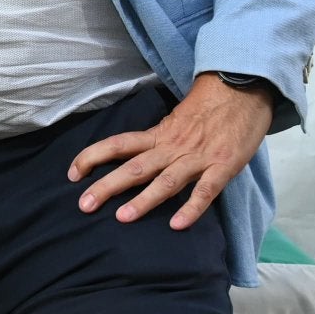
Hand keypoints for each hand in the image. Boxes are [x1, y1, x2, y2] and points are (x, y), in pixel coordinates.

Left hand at [68, 73, 274, 229]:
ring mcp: (198, 157)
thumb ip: (157, 141)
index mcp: (158, 135)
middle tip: (83, 205)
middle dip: (107, 186)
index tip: (72, 173)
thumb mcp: (175, 121)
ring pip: (166, 181)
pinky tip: (177, 225)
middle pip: (134, 167)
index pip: (117, 144)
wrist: (242, 88)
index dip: (92, 157)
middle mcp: (172, 146)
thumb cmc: (207, 107)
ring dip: (143, 200)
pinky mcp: (224, 166)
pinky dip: (191, 208)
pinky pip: (206, 191)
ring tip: (122, 218)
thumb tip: (132, 158)